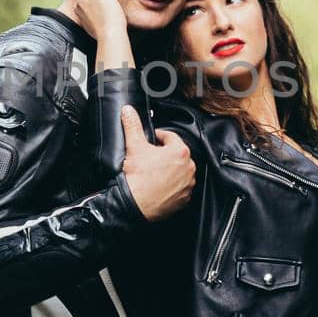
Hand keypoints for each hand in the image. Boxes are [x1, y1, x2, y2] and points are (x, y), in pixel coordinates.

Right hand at [120, 105, 194, 221]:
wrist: (136, 204)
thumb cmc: (138, 178)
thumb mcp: (134, 146)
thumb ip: (132, 125)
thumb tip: (129, 112)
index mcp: (180, 152)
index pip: (170, 137)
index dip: (158, 137)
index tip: (151, 140)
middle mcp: (188, 167)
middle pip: (176, 154)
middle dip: (164, 154)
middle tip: (151, 157)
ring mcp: (188, 184)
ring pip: (179, 171)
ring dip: (170, 169)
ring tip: (154, 172)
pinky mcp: (184, 198)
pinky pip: (180, 187)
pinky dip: (172, 185)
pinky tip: (159, 185)